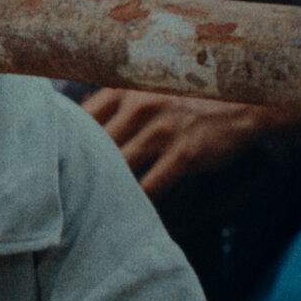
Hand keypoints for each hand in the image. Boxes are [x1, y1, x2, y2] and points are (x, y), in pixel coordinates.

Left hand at [80, 88, 270, 197]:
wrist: (245, 100)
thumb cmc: (188, 98)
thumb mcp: (148, 87)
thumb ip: (115, 104)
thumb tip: (73, 126)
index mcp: (125, 87)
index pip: (79, 116)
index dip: (64, 140)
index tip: (55, 159)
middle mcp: (140, 105)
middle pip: (95, 145)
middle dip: (79, 170)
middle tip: (65, 194)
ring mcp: (162, 129)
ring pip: (119, 167)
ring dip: (105, 189)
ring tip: (90, 209)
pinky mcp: (184, 154)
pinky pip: (150, 186)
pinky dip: (138, 202)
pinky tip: (130, 213)